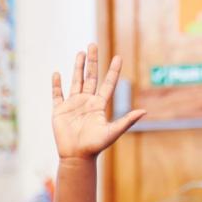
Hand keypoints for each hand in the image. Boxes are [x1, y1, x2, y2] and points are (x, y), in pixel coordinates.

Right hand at [51, 43, 145, 160]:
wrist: (77, 157)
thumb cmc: (95, 146)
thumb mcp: (112, 132)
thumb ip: (127, 121)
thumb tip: (144, 111)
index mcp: (99, 105)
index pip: (108, 83)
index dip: (113, 71)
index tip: (118, 57)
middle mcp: (87, 102)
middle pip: (91, 77)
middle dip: (92, 61)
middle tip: (93, 44)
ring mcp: (73, 105)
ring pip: (76, 81)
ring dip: (77, 67)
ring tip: (80, 52)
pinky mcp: (60, 111)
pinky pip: (57, 95)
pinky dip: (56, 84)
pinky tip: (57, 74)